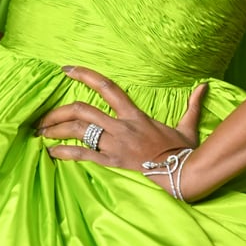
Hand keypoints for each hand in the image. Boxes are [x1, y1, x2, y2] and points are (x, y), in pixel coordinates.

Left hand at [37, 66, 206, 198]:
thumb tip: (203, 86)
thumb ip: (191, 105)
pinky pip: (83, 155)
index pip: (106, 86)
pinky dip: (63, 153)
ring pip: (78, 130)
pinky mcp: (111, 164)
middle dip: (57, 111)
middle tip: (42, 117)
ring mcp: (114, 145)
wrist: (183, 176)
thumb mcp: (187, 126)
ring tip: (41, 133)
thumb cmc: (184, 153)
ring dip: (56, 130)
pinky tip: (51, 153)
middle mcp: (120, 126)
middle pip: (81, 110)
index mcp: (134, 114)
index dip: (84, 75)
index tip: (66, 69)